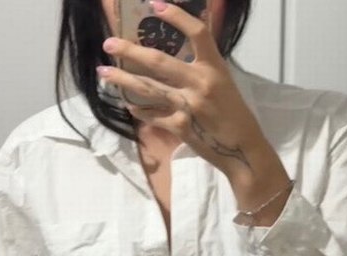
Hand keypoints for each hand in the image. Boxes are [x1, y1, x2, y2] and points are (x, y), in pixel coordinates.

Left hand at [97, 1, 290, 223]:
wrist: (242, 149)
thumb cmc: (233, 114)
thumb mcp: (223, 83)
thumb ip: (200, 69)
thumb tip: (173, 56)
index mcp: (214, 68)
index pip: (197, 33)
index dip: (176, 16)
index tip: (154, 4)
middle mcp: (200, 83)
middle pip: (158, 61)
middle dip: (130, 51)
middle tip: (109, 43)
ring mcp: (189, 106)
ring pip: (148, 88)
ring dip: (123, 79)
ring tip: (104, 72)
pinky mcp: (181, 127)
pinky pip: (152, 116)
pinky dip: (139, 110)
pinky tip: (128, 105)